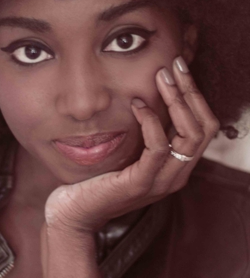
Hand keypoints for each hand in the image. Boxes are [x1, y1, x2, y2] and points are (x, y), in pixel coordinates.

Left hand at [44, 57, 219, 235]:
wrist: (73, 212)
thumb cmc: (96, 179)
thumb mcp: (128, 152)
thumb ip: (144, 133)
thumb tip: (148, 93)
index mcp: (177, 166)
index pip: (204, 126)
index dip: (196, 95)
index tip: (179, 68)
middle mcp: (176, 175)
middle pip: (203, 127)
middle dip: (190, 92)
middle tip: (173, 65)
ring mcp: (160, 182)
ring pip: (189, 136)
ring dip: (176, 101)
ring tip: (159, 78)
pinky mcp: (140, 184)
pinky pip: (158, 148)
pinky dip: (151, 122)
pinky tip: (137, 104)